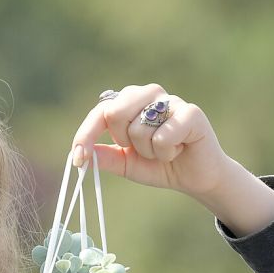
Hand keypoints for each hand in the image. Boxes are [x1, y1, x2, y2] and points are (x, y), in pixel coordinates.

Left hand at [71, 83, 235, 197]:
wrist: (194, 177)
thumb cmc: (158, 165)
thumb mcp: (125, 164)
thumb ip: (104, 157)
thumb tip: (80, 155)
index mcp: (129, 102)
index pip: (100, 113)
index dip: (85, 135)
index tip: (79, 159)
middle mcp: (148, 95)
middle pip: (114, 113)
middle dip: (124, 141)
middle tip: (141, 150)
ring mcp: (170, 101)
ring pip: (139, 128)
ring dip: (149, 151)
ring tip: (163, 150)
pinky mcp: (191, 112)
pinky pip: (163, 136)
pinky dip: (166, 152)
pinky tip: (179, 149)